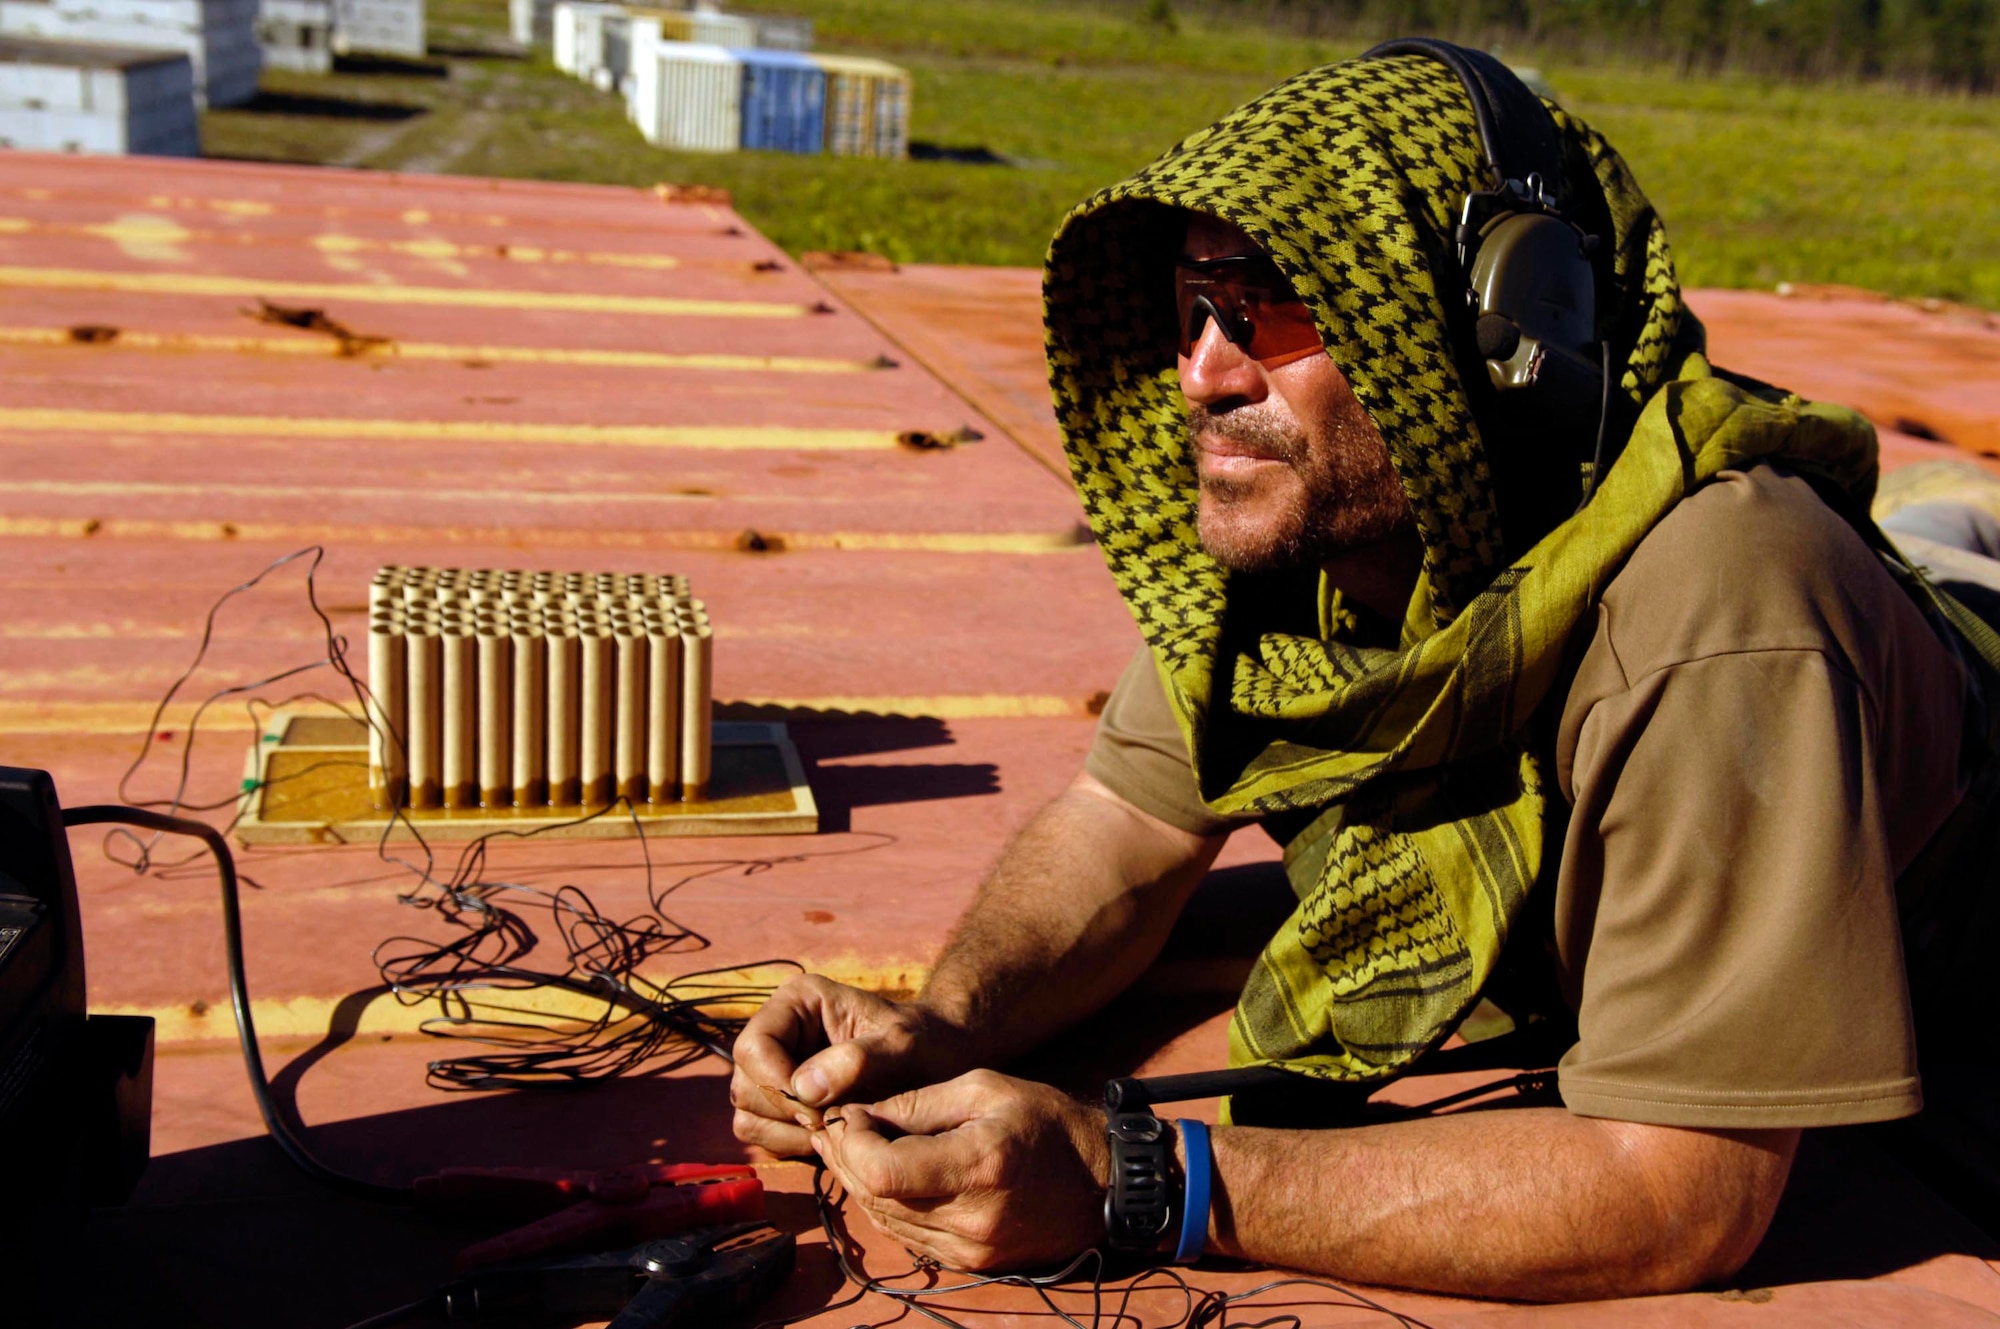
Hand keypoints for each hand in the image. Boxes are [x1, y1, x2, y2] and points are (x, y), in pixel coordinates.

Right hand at [730, 974, 959, 1156]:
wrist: (941, 1063)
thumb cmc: (926, 1043)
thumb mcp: (903, 1044)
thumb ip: (859, 1060)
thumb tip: (804, 1087)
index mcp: (798, 1002)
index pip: (753, 1047)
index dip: (777, 1084)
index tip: (821, 1110)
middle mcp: (779, 1032)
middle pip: (745, 1084)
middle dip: (786, 1113)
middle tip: (833, 1124)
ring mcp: (776, 1069)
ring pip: (747, 1113)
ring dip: (786, 1133)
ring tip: (834, 1131)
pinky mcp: (782, 1103)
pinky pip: (762, 1135)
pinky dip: (789, 1145)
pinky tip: (831, 1139)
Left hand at [815, 1069, 1109, 1271]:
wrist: (1104, 1183)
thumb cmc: (1048, 1123)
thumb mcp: (985, 1088)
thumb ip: (919, 1103)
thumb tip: (862, 1114)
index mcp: (978, 1165)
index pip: (883, 1171)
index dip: (851, 1143)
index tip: (849, 1114)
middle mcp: (971, 1217)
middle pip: (876, 1198)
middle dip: (846, 1159)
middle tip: (835, 1126)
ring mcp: (971, 1248)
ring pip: (886, 1221)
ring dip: (859, 1183)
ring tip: (848, 1146)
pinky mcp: (971, 1263)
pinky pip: (908, 1236)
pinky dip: (887, 1205)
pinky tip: (881, 1175)